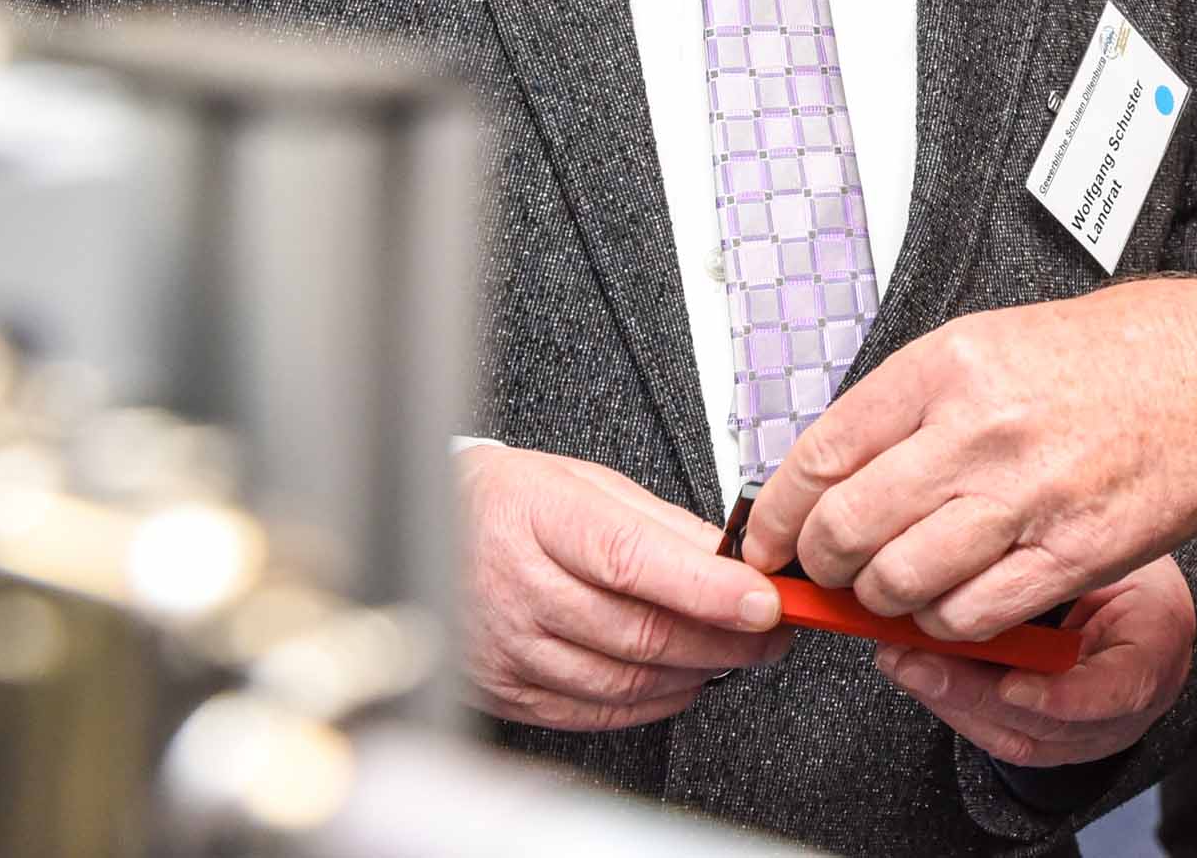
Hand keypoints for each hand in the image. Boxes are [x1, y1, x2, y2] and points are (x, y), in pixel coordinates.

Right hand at [455, 444, 789, 731]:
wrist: (425, 526)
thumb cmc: (509, 500)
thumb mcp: (585, 483)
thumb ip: (660, 523)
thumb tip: (729, 557)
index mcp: (542, 520)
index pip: (635, 561)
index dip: (708, 588)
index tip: (763, 601)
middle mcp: (518, 588)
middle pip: (638, 630)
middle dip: (724, 639)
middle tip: (772, 632)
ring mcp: (506, 646)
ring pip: (621, 679)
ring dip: (695, 673)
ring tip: (735, 655)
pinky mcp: (503, 689)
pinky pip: (589, 711)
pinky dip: (649, 704)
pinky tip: (680, 683)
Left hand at [742, 272, 1196, 642]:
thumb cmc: (1110, 358)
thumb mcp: (991, 342)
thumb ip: (909, 403)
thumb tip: (830, 469)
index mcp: (950, 364)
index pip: (822, 455)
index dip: (781, 516)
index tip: (773, 540)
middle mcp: (979, 428)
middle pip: (848, 531)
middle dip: (825, 568)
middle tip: (831, 572)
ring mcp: (1025, 495)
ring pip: (899, 584)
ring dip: (884, 602)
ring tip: (899, 587)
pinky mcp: (1069, 552)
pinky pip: (969, 616)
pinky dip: (947, 624)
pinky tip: (958, 601)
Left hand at [872, 555, 1196, 770]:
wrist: (1146, 594)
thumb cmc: (1128, 554)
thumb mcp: (1116, 544)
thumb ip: (1065, 559)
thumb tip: (985, 545)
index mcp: (1157, 644)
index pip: (1120, 689)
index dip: (1063, 697)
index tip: (1012, 685)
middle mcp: (1128, 703)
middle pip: (1047, 723)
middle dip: (971, 692)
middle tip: (915, 658)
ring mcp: (1091, 730)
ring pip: (1015, 737)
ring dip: (949, 700)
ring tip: (903, 661)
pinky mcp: (1055, 739)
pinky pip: (1000, 734)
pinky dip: (953, 704)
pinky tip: (918, 673)